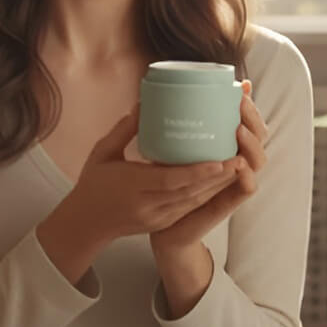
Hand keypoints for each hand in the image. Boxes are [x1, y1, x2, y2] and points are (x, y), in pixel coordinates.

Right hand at [55, 108, 241, 247]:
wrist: (85, 223)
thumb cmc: (92, 183)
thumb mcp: (102, 152)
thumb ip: (124, 130)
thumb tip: (144, 103)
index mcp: (132, 186)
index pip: (170, 181)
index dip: (197, 172)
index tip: (219, 160)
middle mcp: (148, 205)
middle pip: (190, 192)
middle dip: (218, 177)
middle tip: (241, 157)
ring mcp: (157, 217)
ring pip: (193, 202)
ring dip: (217, 186)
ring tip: (238, 166)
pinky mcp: (162, 223)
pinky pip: (189, 209)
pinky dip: (206, 194)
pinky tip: (220, 181)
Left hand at [150, 78, 268, 255]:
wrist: (161, 227)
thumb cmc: (162, 185)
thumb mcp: (163, 151)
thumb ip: (165, 128)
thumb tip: (150, 98)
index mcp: (222, 149)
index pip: (248, 123)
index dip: (250, 107)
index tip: (242, 88)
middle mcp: (233, 165)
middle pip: (259, 139)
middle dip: (254, 120)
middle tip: (241, 104)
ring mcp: (233, 184)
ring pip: (256, 161)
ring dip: (252, 145)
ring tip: (239, 131)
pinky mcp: (227, 203)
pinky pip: (245, 189)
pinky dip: (245, 177)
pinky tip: (239, 165)